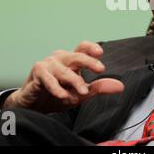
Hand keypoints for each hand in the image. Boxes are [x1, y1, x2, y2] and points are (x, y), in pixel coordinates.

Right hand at [3, 41, 123, 112]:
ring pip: (64, 71)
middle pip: (76, 56)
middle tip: (100, 69)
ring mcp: (48, 64)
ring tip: (82, 93)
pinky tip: (63, 95)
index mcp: (72, 60)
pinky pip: (48, 80)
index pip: (83, 48)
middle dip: (89, 61)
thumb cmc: (57, 94)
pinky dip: (56, 88)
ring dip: (74, 82)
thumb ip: (98, 88)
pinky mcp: (37, 73)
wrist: (33, 106)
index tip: (100, 52)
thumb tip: (119, 86)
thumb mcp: (81, 93)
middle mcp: (61, 58)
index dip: (91, 48)